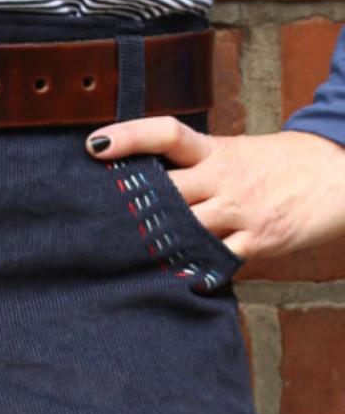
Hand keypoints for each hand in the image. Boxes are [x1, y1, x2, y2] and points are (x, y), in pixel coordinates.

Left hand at [84, 118, 344, 262]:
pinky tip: (173, 280)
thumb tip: (142, 180)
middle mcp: (223, 178)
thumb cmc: (275, 166)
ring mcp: (240, 211)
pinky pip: (218, 259)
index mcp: (214, 151)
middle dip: (132, 205)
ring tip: (119, 255)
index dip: (129, 136)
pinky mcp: (258, 241)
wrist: (336, 177)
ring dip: (155, 242)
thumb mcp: (233, 153)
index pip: (166, 134)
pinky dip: (195, 270)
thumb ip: (192, 166)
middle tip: (94, 217)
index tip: (93, 144)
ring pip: (186, 228)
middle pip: (167, 190)